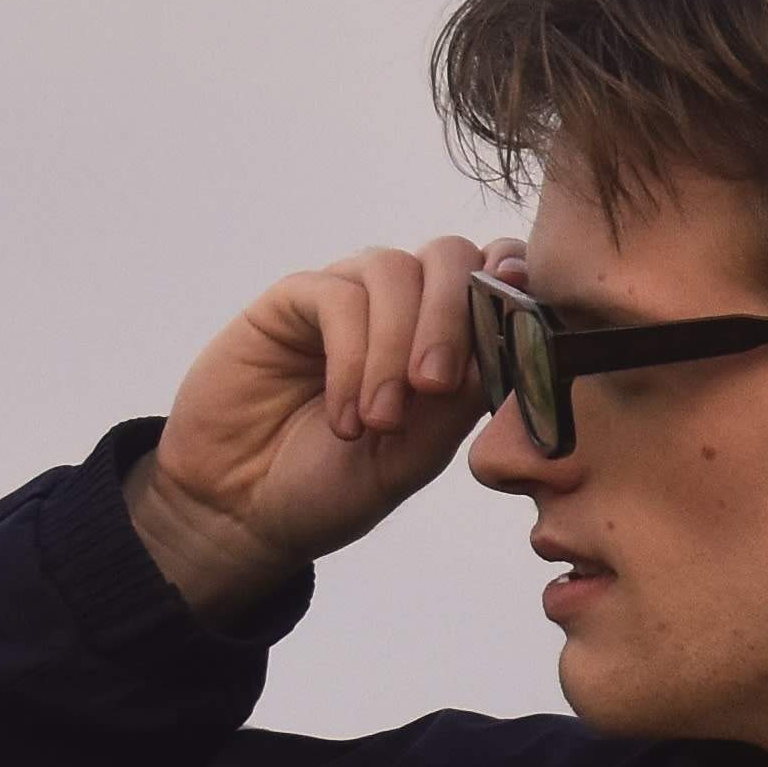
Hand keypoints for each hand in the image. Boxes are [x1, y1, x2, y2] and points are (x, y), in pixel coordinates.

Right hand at [121, 237, 510, 615]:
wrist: (244, 510)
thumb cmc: (333, 485)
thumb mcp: (417, 453)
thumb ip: (465, 396)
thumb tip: (516, 339)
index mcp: (447, 336)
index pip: (495, 275)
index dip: (514, 279)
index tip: (523, 312)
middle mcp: (401, 306)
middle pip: (450, 256)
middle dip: (453, 316)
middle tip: (434, 387)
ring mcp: (347, 298)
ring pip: (395, 271)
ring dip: (396, 347)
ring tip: (380, 420)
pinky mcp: (293, 300)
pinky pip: (337, 297)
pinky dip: (352, 358)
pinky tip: (346, 417)